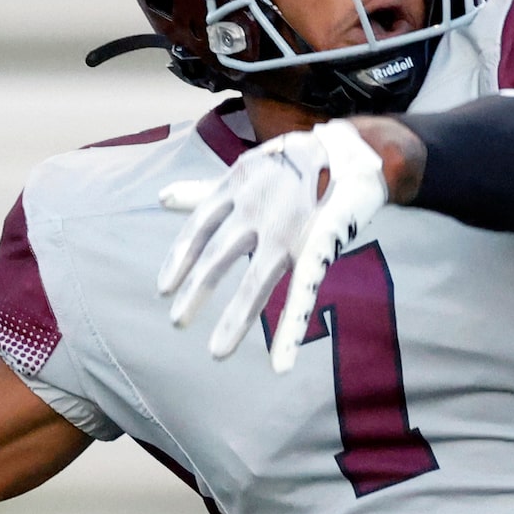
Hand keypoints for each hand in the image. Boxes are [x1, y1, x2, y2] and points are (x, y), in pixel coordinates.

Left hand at [157, 119, 389, 372]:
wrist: (352, 150)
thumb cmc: (293, 163)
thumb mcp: (243, 172)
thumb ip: (202, 192)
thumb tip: (161, 198)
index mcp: (236, 190)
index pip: (198, 228)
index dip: (180, 258)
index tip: (164, 287)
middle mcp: (257, 211)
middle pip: (218, 256)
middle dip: (197, 292)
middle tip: (177, 323)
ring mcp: (288, 230)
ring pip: (256, 284)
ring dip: (235, 320)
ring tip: (217, 353)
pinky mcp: (318, 247)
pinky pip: (302, 294)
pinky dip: (290, 330)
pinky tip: (280, 363)